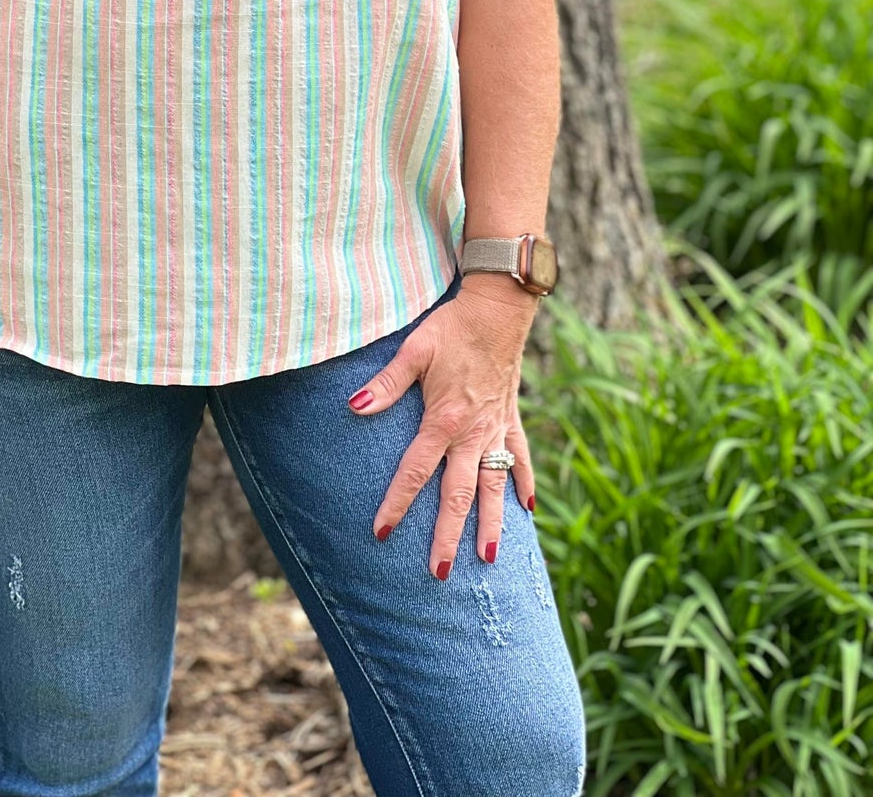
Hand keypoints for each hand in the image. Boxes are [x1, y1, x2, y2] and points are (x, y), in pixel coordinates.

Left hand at [347, 283, 536, 577]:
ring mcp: (496, 429)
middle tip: (440, 572)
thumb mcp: (413, 351)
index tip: (383, 533)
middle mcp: (473, 433)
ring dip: (492, 523)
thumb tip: (354, 406)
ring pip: (494, 486)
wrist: (498, 311)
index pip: (415, 471)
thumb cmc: (450, 329)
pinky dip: (524, 484)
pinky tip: (528, 510)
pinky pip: (520, 458)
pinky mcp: (511, 419)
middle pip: (458, 494)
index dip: (398, 503)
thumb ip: (386, 383)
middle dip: (448, 534)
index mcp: (444, 420)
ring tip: (488, 559)